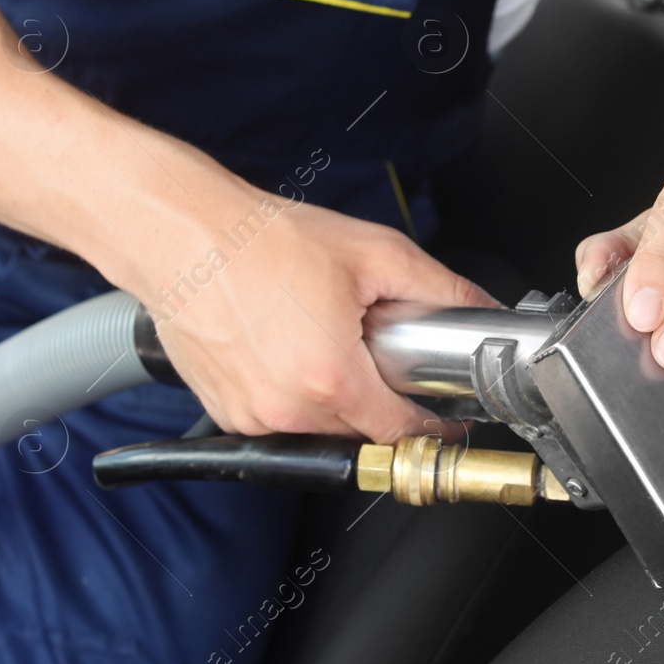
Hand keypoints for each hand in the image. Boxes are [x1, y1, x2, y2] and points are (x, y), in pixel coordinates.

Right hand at [137, 194, 494, 441]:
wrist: (181, 232)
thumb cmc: (261, 240)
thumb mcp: (375, 254)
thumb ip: (441, 290)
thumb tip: (482, 310)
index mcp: (330, 380)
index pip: (401, 431)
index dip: (432, 421)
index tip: (446, 412)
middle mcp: (286, 410)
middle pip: (362, 430)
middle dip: (381, 397)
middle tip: (379, 349)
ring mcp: (250, 415)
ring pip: (319, 426)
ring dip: (335, 396)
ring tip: (327, 338)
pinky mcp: (223, 409)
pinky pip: (277, 416)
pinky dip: (293, 391)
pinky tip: (288, 345)